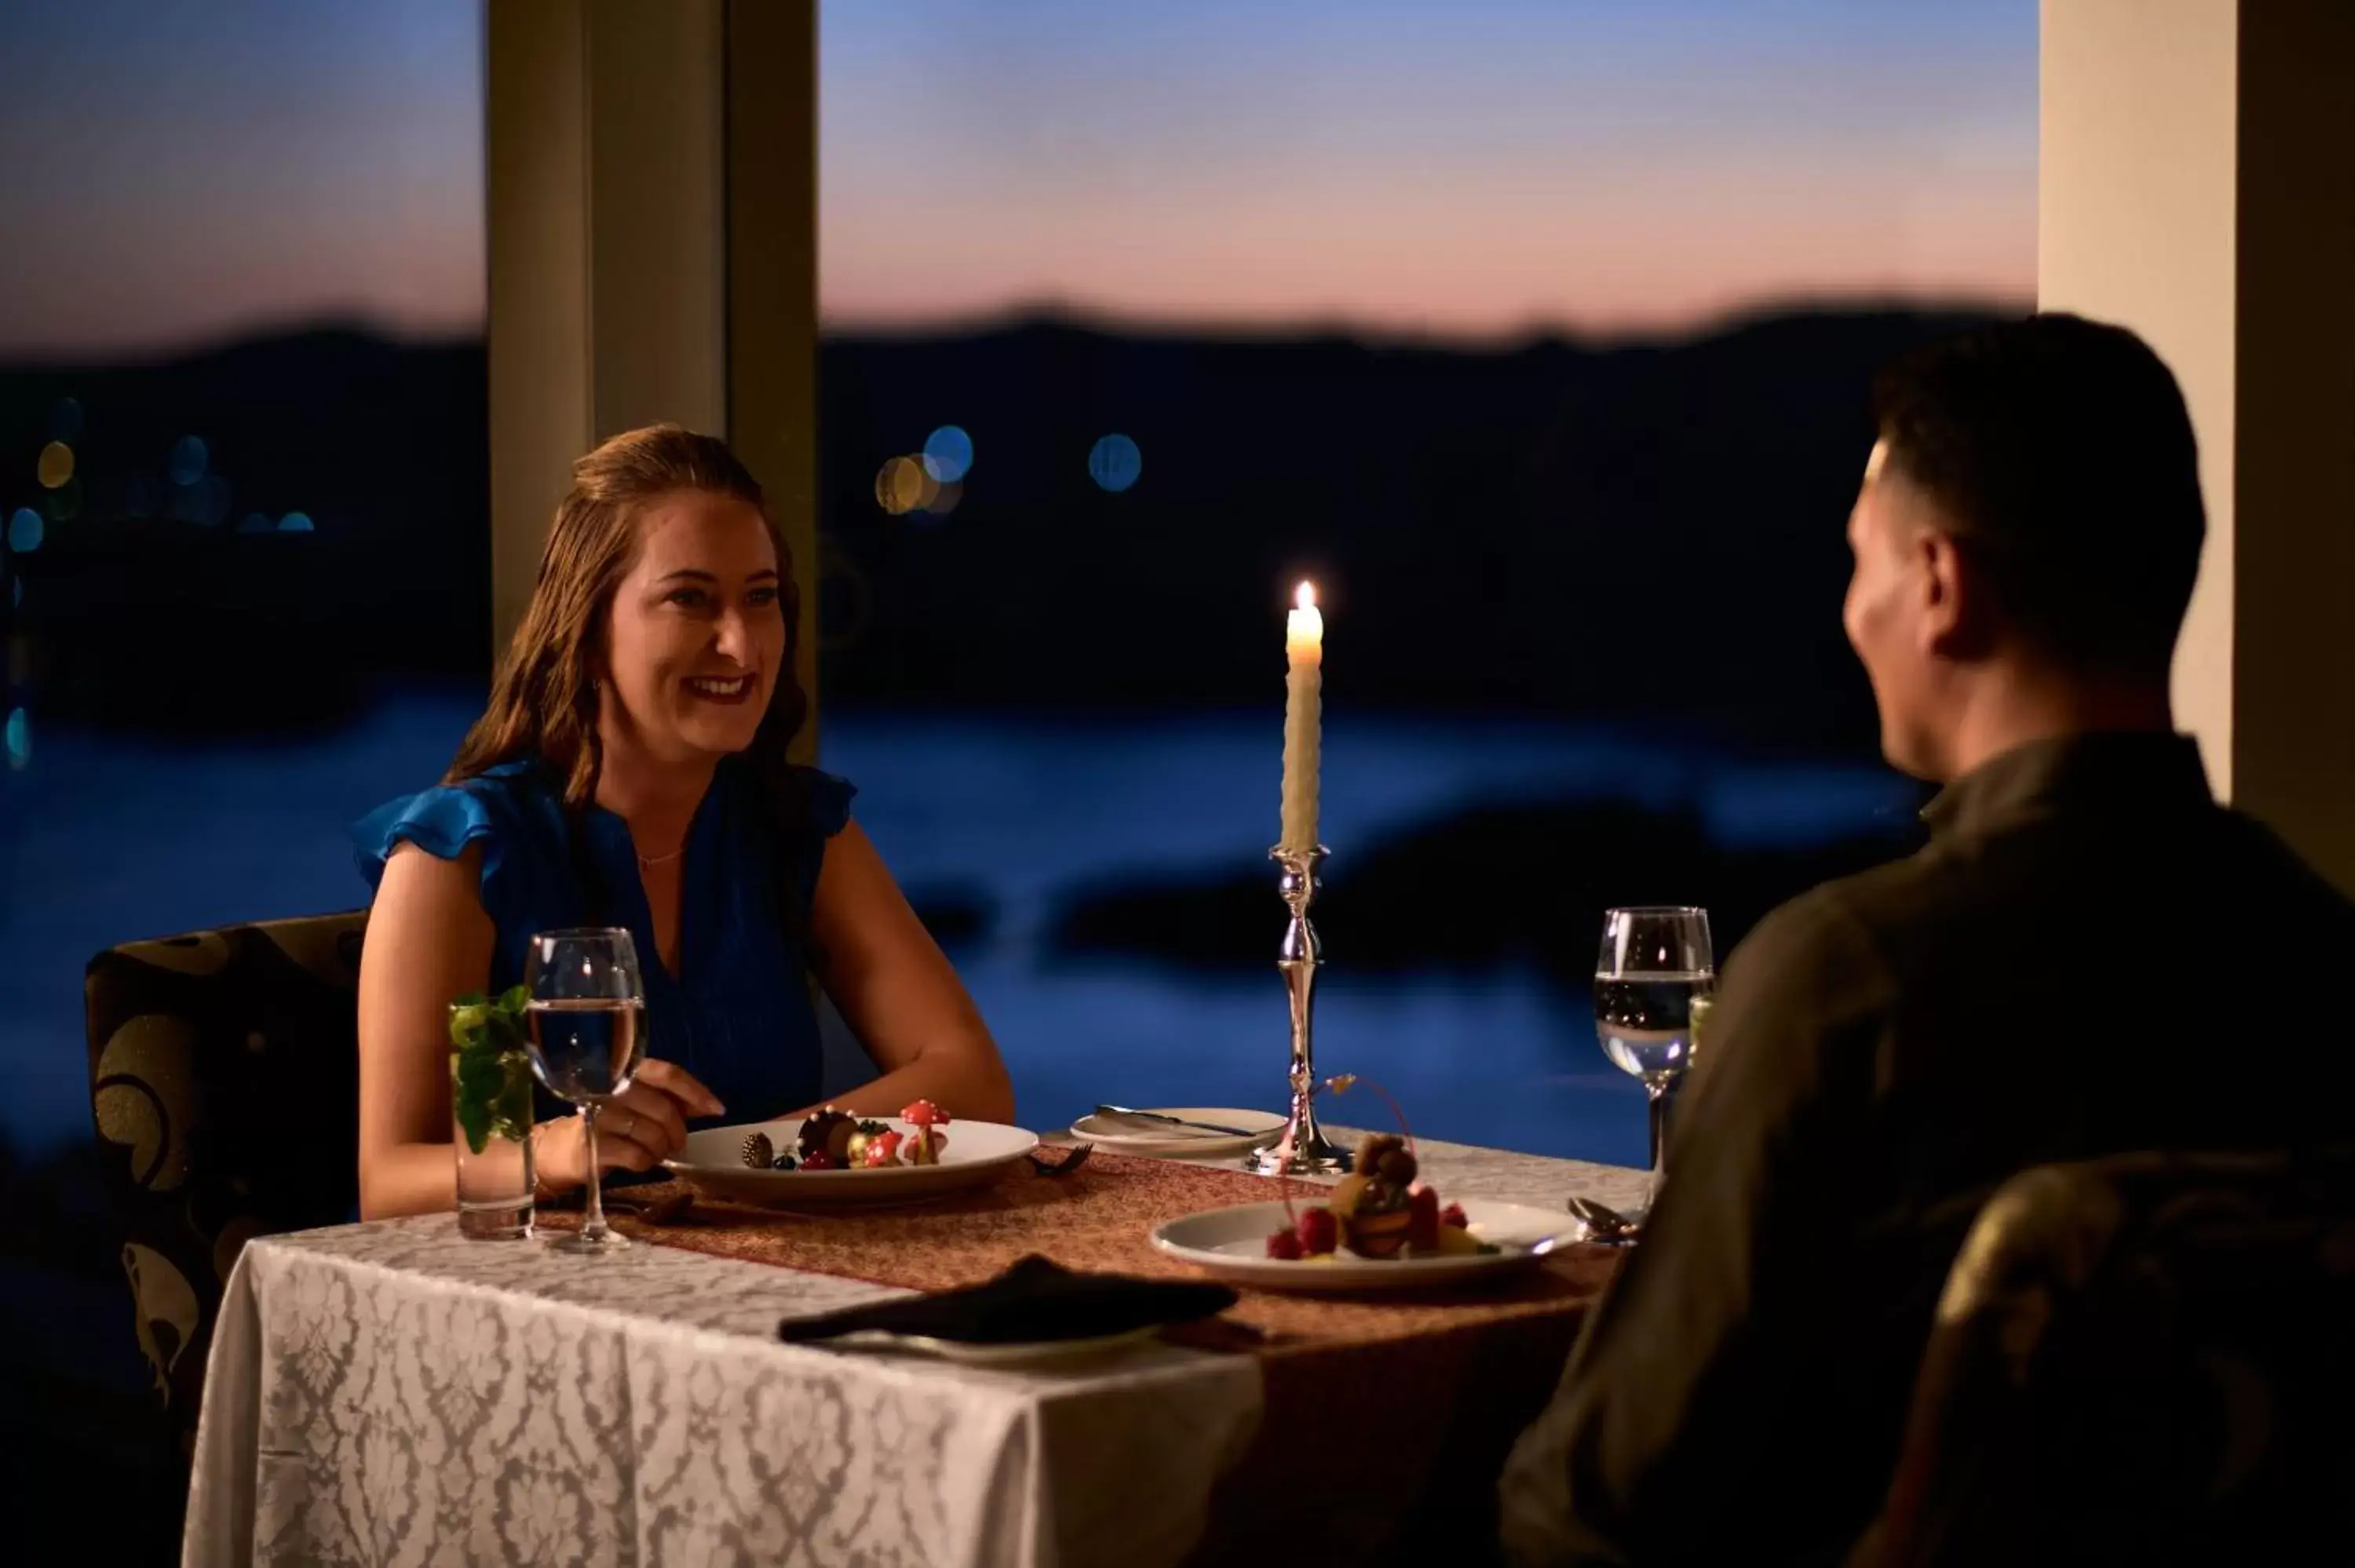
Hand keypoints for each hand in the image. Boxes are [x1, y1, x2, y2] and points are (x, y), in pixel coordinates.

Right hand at [530, 1060, 724, 1191]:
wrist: (565, 1149)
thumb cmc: (613, 1123)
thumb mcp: (642, 1106)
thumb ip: (674, 1101)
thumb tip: (711, 1106)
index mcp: (626, 1072)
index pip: (667, 1073)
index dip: (696, 1091)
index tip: (717, 1109)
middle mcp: (611, 1088)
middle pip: (664, 1109)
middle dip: (679, 1131)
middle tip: (678, 1144)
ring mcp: (600, 1115)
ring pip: (652, 1134)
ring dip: (662, 1149)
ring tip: (656, 1152)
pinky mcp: (594, 1144)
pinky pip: (637, 1156)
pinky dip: (646, 1162)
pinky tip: (640, 1161)